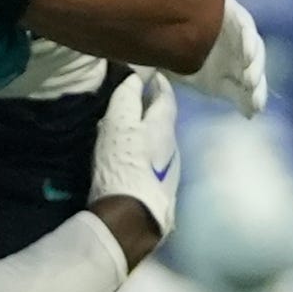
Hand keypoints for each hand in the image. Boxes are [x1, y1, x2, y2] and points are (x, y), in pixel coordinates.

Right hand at [89, 70, 179, 253]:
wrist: (132, 215)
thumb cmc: (124, 164)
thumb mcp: (119, 125)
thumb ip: (126, 99)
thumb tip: (135, 78)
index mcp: (164, 127)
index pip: (166, 98)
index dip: (160, 85)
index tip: (153, 76)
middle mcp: (173, 147)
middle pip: (165, 122)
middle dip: (153, 111)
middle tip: (138, 102)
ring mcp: (170, 171)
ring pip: (161, 144)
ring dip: (148, 135)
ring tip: (131, 133)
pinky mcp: (163, 191)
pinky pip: (154, 164)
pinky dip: (145, 155)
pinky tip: (133, 161)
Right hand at [179, 0, 267, 117]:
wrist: (154, 22)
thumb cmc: (173, 53)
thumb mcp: (200, 81)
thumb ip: (226, 92)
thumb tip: (251, 115)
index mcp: (230, 64)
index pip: (248, 81)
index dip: (253, 96)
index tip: (253, 111)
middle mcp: (238, 46)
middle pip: (253, 65)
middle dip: (256, 83)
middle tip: (253, 100)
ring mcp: (237, 28)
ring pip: (254, 46)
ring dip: (254, 65)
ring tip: (249, 81)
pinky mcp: (232, 10)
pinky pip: (246, 26)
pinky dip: (248, 41)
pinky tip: (247, 56)